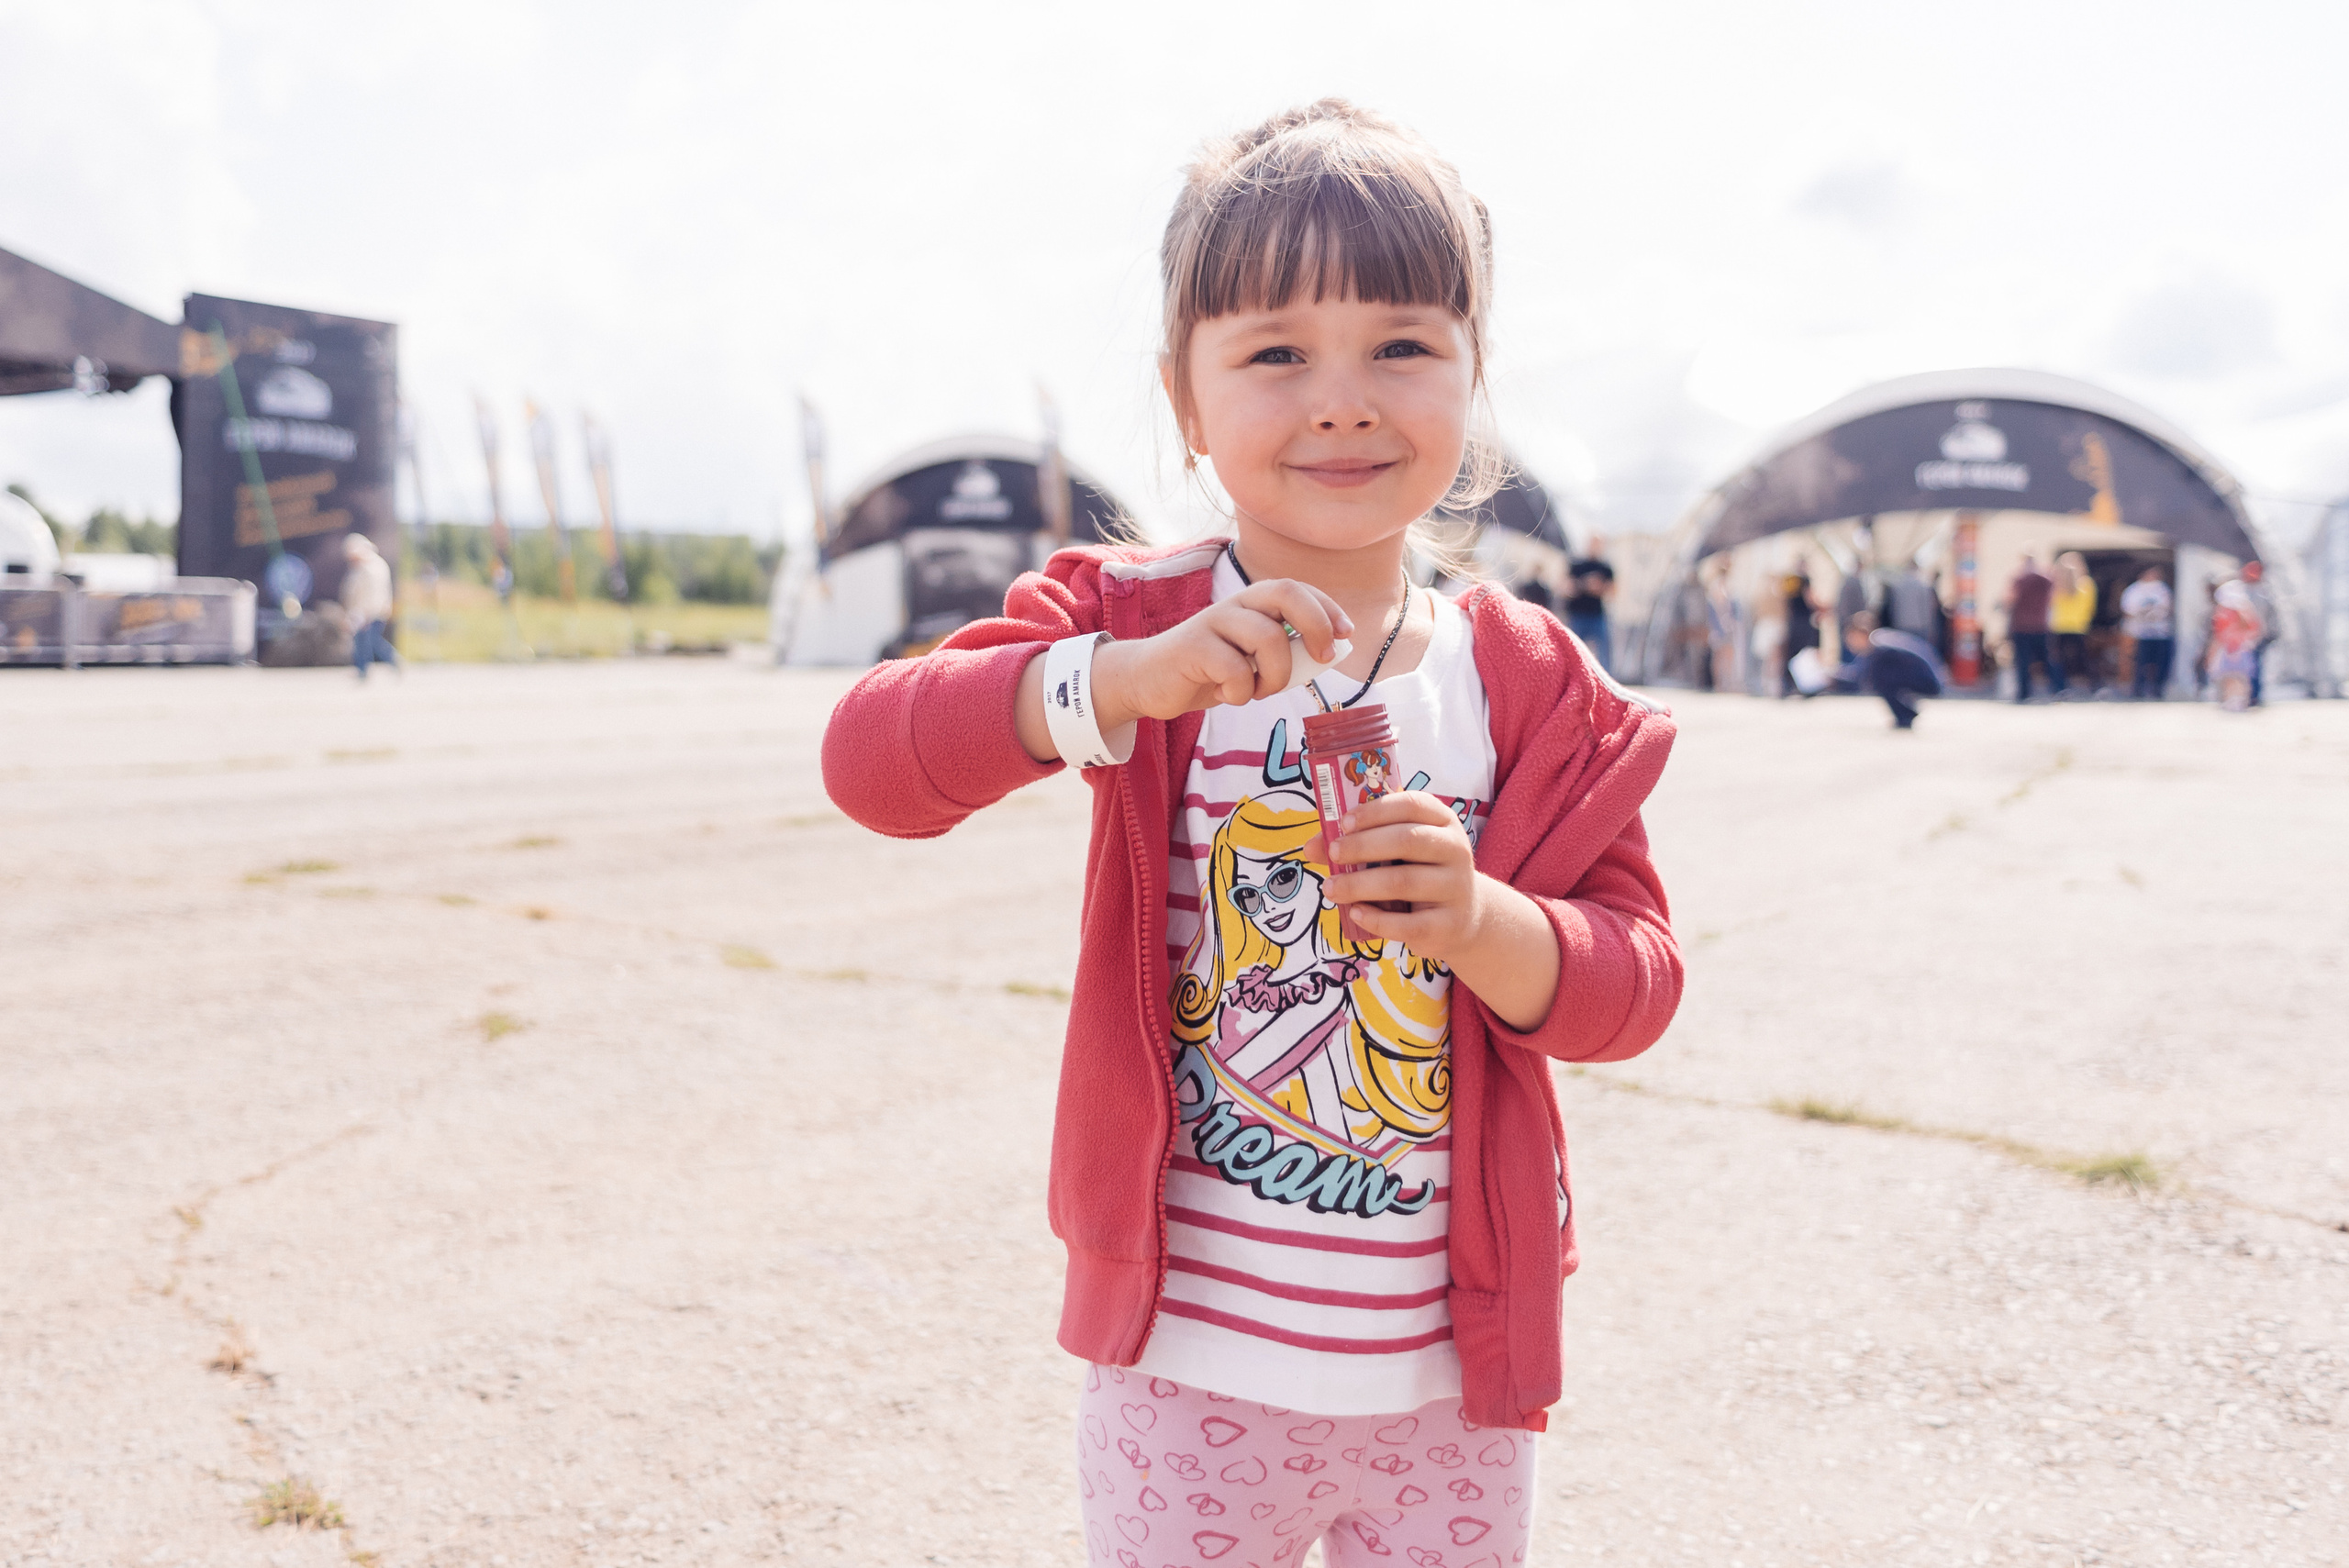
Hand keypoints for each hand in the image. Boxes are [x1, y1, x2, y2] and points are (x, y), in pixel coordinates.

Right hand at [1090, 579, 1352, 729]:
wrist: (1147, 681)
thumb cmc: (1208, 672)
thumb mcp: (1253, 662)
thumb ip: (1285, 654)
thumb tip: (1329, 655)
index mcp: (1253, 603)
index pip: (1297, 589)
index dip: (1327, 608)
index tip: (1346, 634)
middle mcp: (1235, 604)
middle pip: (1286, 593)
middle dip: (1315, 624)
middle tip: (1323, 658)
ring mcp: (1213, 622)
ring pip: (1268, 637)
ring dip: (1275, 675)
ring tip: (1257, 691)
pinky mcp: (1192, 647)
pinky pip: (1235, 670)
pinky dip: (1241, 692)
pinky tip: (1225, 694)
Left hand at [1317, 790, 1562, 1031]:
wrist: (1463, 916)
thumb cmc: (1419, 872)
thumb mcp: (1396, 851)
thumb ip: (1356, 842)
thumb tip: (1311, 847)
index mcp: (1442, 820)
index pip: (1412, 804)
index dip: (1375, 811)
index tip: (1343, 823)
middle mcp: (1455, 849)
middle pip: (1407, 840)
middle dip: (1363, 846)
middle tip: (1333, 853)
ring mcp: (1456, 888)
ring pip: (1404, 882)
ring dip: (1360, 885)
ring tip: (1330, 889)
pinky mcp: (1449, 924)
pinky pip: (1408, 923)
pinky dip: (1376, 919)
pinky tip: (1355, 913)